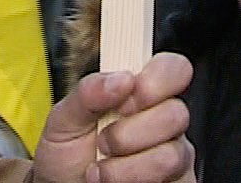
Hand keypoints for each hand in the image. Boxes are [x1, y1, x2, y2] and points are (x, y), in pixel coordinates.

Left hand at [32, 52, 194, 182]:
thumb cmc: (67, 159)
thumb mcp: (63, 121)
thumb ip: (86, 93)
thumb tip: (119, 78)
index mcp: (140, 95)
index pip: (173, 69)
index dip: (156, 78)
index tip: (128, 92)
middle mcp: (162, 122)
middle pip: (176, 112)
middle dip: (129, 132)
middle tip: (104, 140)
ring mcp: (172, 154)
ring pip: (172, 153)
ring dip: (126, 166)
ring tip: (102, 168)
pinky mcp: (177, 182)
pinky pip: (172, 180)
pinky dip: (132, 181)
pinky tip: (115, 182)